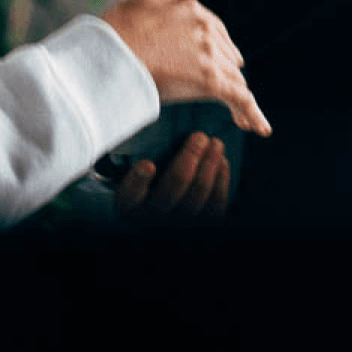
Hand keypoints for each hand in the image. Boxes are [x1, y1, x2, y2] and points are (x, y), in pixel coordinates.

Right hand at [102, 0, 270, 135]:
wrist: (108, 55)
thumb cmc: (118, 29)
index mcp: (193, 9)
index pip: (215, 33)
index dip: (215, 52)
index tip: (214, 64)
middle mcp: (206, 29)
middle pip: (226, 58)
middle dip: (225, 75)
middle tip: (227, 96)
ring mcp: (209, 54)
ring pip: (234, 78)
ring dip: (238, 98)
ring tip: (243, 118)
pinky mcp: (209, 80)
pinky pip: (240, 98)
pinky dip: (253, 114)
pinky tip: (260, 128)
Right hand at [113, 132, 228, 226]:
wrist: (160, 213)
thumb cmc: (144, 184)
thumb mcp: (130, 173)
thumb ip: (137, 157)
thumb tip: (148, 124)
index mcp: (129, 205)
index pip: (129, 194)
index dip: (138, 181)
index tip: (147, 164)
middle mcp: (151, 219)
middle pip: (171, 190)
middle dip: (189, 159)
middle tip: (200, 136)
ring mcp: (176, 226)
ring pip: (197, 197)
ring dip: (210, 166)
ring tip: (215, 144)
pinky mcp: (200, 227)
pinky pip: (215, 207)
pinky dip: (221, 182)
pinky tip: (222, 162)